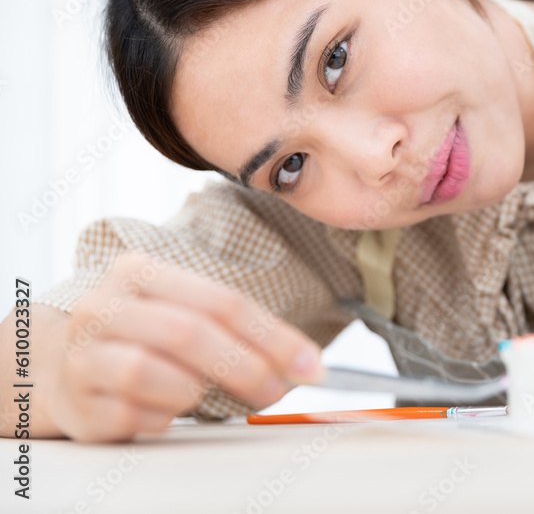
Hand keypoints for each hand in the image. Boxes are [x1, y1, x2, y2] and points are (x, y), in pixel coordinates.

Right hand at [48, 251, 325, 441]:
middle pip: (188, 333)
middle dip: (244, 366)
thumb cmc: (145, 341)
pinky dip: (163, 416)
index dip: (273, 336)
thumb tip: (307, 362)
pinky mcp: (77, 400)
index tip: (309, 365)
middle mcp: (104, 306)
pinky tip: (166, 411)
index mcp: (140, 272)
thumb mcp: (185, 314)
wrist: (67, 372)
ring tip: (201, 393)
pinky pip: (131, 414)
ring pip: (148, 371)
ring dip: (192, 390)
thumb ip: (240, 329)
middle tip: (273, 390)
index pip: (222, 302)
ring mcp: (83, 353)